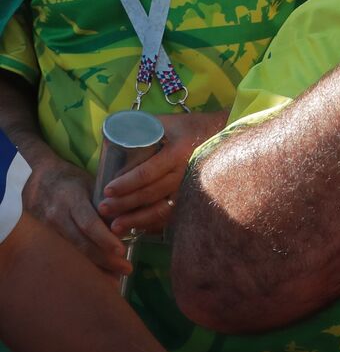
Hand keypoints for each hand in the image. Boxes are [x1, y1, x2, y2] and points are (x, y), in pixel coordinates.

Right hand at [21, 155, 128, 275]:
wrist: (37, 180)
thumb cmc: (72, 181)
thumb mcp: (91, 184)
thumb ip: (107, 204)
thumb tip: (130, 224)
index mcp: (71, 199)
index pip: (89, 223)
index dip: (105, 239)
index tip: (122, 251)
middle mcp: (56, 217)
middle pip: (80, 244)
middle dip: (104, 260)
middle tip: (126, 270)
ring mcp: (46, 230)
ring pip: (71, 254)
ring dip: (94, 268)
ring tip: (115, 280)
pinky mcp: (42, 240)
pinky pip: (63, 256)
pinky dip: (81, 267)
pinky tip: (96, 276)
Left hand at [99, 110, 227, 234]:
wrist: (222, 135)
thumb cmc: (189, 127)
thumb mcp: (167, 122)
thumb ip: (141, 129)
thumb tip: (109, 139)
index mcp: (178, 152)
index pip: (148, 172)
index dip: (127, 183)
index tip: (108, 190)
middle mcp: (186, 173)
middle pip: (152, 193)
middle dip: (125, 204)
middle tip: (104, 209)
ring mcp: (191, 188)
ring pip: (163, 209)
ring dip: (138, 220)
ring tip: (116, 226)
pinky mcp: (193, 198)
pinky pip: (172, 216)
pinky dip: (154, 224)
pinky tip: (137, 228)